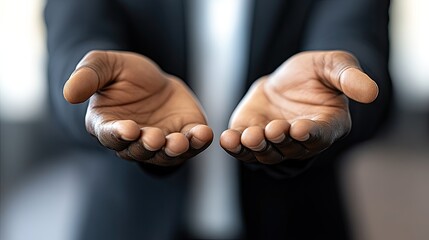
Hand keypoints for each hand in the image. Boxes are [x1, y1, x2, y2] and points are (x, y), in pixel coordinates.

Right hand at [64, 50, 212, 165]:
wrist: (154, 79)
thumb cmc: (124, 74)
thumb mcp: (104, 65)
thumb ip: (88, 76)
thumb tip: (68, 94)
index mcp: (108, 125)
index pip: (111, 135)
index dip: (119, 134)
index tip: (128, 129)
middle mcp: (134, 141)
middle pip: (139, 150)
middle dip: (147, 145)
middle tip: (154, 138)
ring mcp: (161, 142)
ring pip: (166, 154)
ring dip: (173, 150)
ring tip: (179, 141)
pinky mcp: (184, 136)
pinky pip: (191, 145)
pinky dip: (198, 142)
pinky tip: (204, 134)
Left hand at [220, 51, 377, 163]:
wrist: (286, 80)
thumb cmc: (315, 73)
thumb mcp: (334, 66)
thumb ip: (349, 77)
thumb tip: (371, 92)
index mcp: (327, 126)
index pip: (320, 134)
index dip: (310, 133)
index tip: (301, 128)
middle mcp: (300, 140)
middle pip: (290, 147)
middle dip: (281, 140)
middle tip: (274, 130)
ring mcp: (274, 142)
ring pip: (265, 152)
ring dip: (256, 146)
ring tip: (248, 136)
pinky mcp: (251, 135)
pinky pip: (243, 147)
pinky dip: (235, 146)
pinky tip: (227, 139)